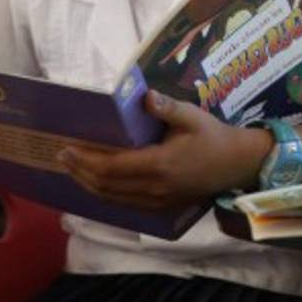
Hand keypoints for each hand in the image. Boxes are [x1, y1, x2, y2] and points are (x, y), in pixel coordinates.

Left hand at [58, 90, 271, 209]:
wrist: (238, 164)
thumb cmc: (214, 137)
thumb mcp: (193, 117)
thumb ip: (167, 108)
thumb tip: (144, 96)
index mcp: (160, 165)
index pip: (112, 167)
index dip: (86, 160)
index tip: (67, 149)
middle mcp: (154, 188)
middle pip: (106, 186)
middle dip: (80, 172)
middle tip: (63, 156)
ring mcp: (157, 201)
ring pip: (113, 198)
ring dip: (89, 185)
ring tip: (74, 169)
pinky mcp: (161, 206)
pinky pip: (125, 203)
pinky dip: (106, 194)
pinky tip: (97, 183)